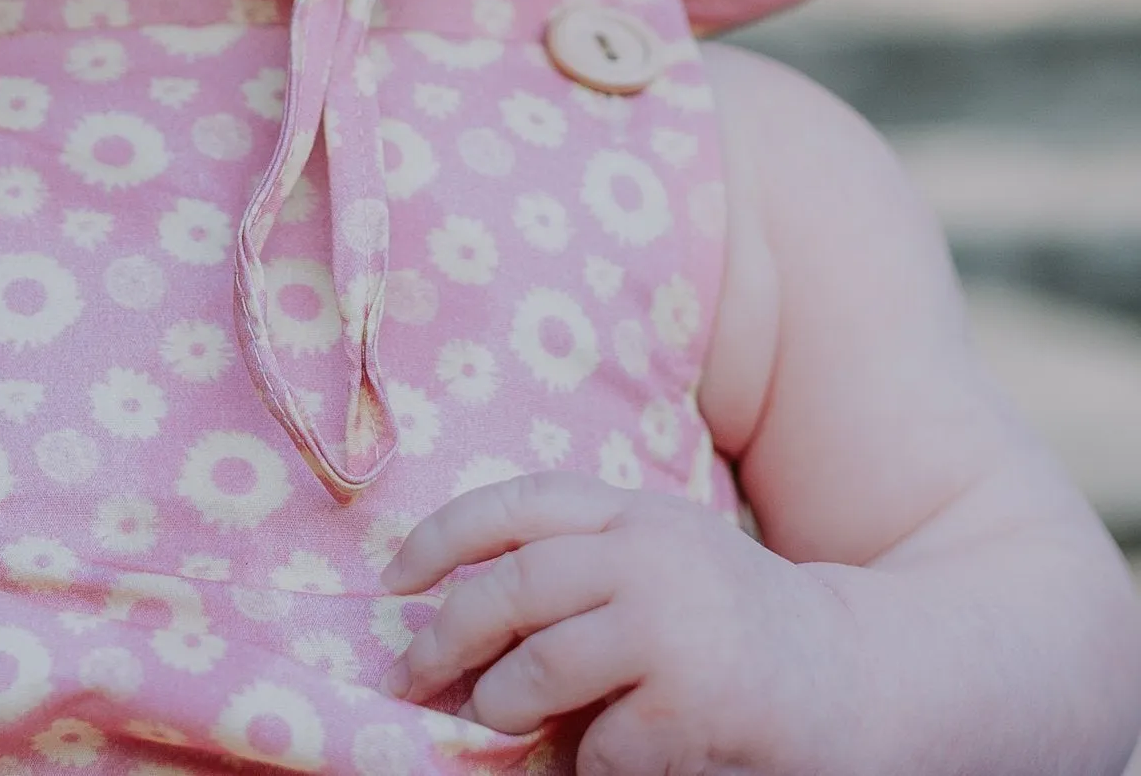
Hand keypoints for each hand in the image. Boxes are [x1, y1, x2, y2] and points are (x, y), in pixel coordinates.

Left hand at [378, 473, 857, 773]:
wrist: (861, 679)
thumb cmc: (735, 623)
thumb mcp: (659, 558)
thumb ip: (578, 565)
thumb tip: (456, 614)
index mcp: (632, 512)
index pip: (517, 504)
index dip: (442, 538)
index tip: (392, 581)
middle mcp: (648, 555)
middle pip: (511, 586)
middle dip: (444, 635)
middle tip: (410, 675)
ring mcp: (672, 628)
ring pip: (539, 666)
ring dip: (500, 704)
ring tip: (493, 721)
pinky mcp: (694, 704)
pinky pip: (599, 743)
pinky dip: (582, 761)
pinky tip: (596, 759)